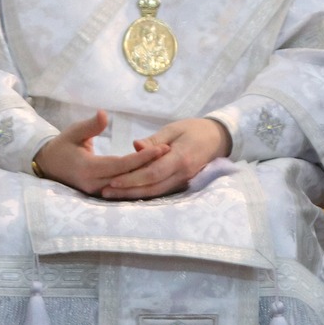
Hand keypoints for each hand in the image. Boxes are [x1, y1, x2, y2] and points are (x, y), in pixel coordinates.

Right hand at [31, 111, 168, 196]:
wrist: (47, 165)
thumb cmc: (62, 146)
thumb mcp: (73, 132)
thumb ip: (90, 125)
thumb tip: (104, 114)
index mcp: (88, 169)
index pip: (121, 164)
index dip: (142, 157)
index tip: (161, 148)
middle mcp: (94, 184)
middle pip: (128, 178)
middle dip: (150, 166)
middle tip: (171, 153)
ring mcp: (97, 192)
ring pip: (128, 186)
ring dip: (147, 175)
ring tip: (167, 162)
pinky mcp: (100, 195)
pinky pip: (123, 189)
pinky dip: (139, 181)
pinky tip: (154, 173)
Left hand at [98, 117, 231, 200]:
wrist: (219, 138)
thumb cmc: (195, 129)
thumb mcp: (174, 128)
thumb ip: (154, 140)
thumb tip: (135, 147)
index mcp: (180, 158)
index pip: (153, 173)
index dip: (132, 179)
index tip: (113, 180)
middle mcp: (182, 174)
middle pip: (152, 187)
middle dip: (128, 191)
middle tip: (105, 191)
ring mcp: (183, 181)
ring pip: (155, 193)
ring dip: (133, 195)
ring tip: (112, 194)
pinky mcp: (182, 183)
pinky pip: (161, 191)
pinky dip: (144, 193)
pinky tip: (129, 193)